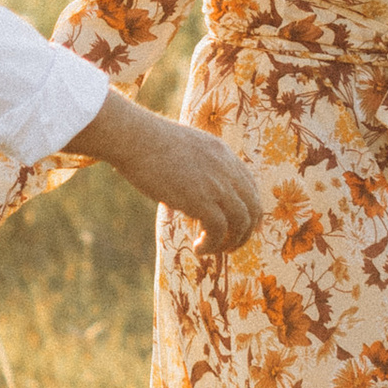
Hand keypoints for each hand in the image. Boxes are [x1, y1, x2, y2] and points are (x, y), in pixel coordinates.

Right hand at [77, 90, 263, 251]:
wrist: (135, 138)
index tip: (237, 227)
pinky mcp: (200, 198)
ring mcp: (216, 183)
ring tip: (210, 250)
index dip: (248, 210)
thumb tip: (186, 199)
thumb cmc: (147, 144)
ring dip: (230, 242)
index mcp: (223, 154)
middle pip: (253, 207)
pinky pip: (218, 230)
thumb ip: (194, 170)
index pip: (250, 187)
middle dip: (245, 232)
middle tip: (228, 246)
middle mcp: (226, 168)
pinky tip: (197, 248)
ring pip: (241, 222)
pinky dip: (211, 244)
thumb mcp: (183, 150)